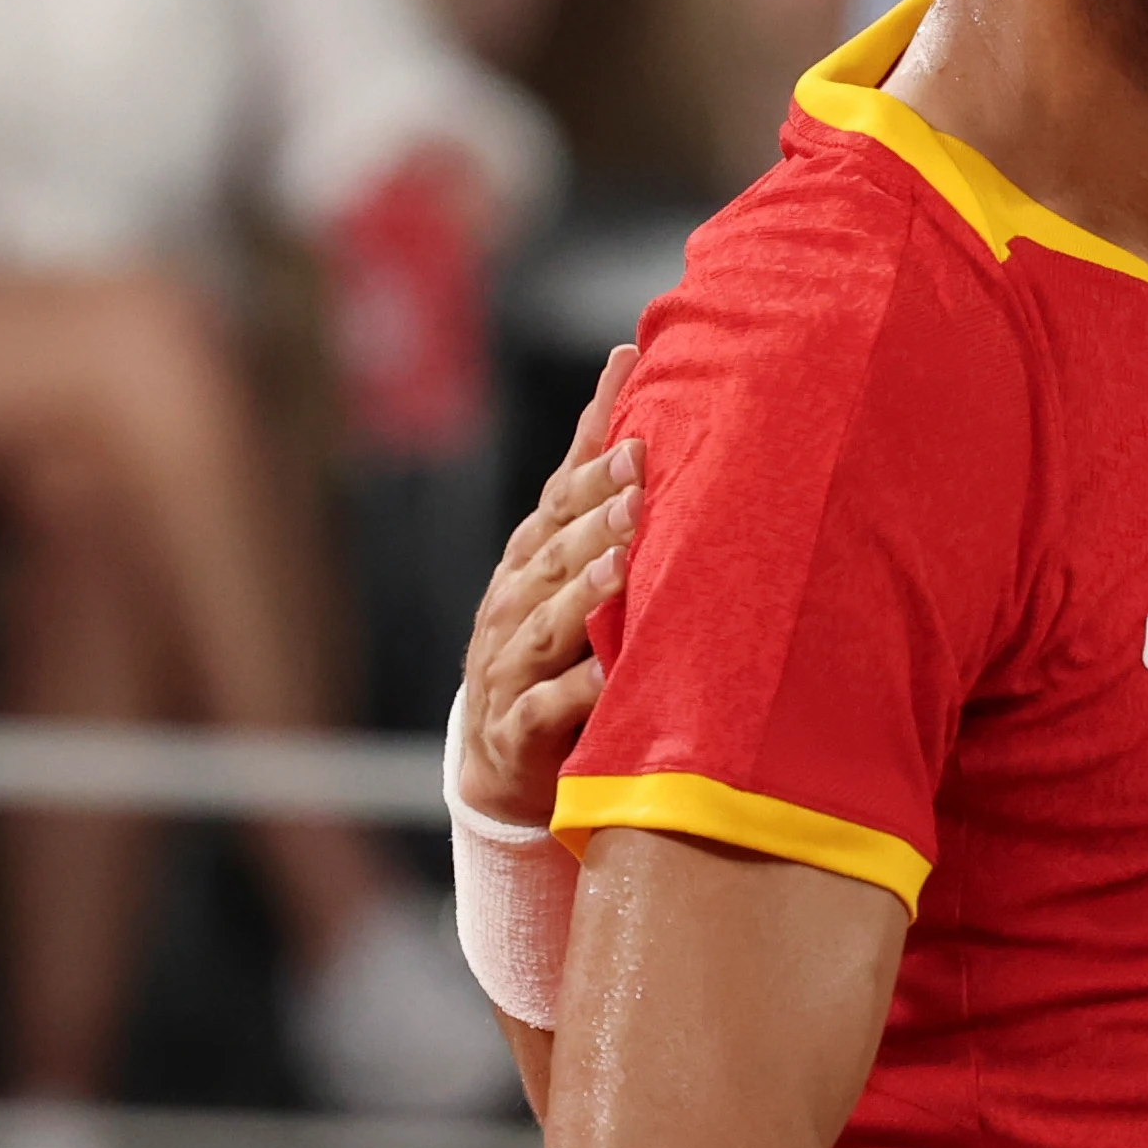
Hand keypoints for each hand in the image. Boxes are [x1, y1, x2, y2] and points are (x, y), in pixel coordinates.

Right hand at [455, 344, 637, 821]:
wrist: (506, 761)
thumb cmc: (559, 648)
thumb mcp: (576, 572)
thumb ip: (606, 498)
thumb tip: (641, 385)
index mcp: (532, 560)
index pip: (563, 492)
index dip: (593, 446)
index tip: (634, 408)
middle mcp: (513, 603)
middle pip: (553, 550)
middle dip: (595, 512)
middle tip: (639, 473)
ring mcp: (508, 666)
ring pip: (543, 622)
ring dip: (582, 591)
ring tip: (623, 563)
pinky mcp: (516, 731)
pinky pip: (544, 709)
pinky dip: (574, 692)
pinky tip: (609, 675)